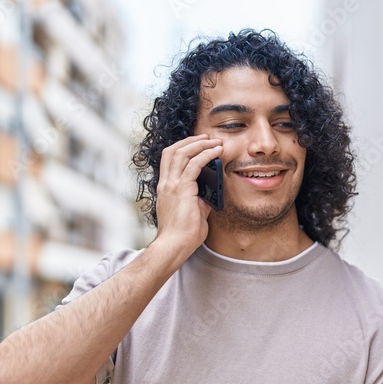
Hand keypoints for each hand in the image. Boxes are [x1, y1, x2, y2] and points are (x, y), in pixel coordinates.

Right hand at [151, 134, 223, 255]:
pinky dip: (206, 154)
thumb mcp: (194, 210)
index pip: (170, 159)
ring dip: (200, 144)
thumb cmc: (184, 233)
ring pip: (182, 153)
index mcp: (166, 187)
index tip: (198, 144)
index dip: (183, 148)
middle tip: (207, 138)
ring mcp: (171, 185)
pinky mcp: (181, 188)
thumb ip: (200, 198)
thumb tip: (212, 190)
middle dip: (191, 141)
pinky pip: (194, 164)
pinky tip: (216, 151)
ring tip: (214, 142)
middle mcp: (166, 183)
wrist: (175, 245)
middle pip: (173, 150)